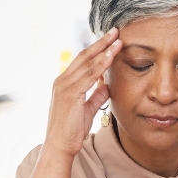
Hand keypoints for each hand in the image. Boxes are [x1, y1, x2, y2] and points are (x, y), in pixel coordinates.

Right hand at [44, 28, 122, 156]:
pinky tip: (112, 55)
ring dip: (104, 49)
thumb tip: (107, 85)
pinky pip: (89, 74)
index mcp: (64, 83)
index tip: (110, 39)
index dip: (97, 49)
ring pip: (87, 62)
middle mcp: (62, 80)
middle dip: (101, 42)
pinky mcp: (70, 93)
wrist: (60, 147)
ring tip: (118, 38)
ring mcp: (64, 86)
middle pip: (84, 55)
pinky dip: (102, 63)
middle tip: (115, 30)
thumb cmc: (71, 131)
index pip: (82, 60)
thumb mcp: (87, 109)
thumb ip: (95, 96)